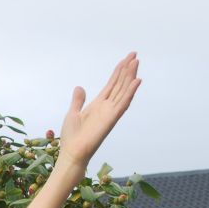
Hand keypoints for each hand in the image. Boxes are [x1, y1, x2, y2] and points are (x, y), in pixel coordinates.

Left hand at [58, 52, 140, 169]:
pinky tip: (137, 81)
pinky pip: (123, 103)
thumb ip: (78, 100)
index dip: (118, 72)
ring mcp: (110, 113)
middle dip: (126, 70)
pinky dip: (130, 92)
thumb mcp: (72, 113)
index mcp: (98, 105)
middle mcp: (106, 107)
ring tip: (135, 62)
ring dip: (130, 77)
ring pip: (123, 91)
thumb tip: (79, 87)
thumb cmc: (71, 137)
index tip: (126, 59)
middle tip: (134, 55)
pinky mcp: (111, 119)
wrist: (72, 153)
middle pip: (120, 84)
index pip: (112, 84)